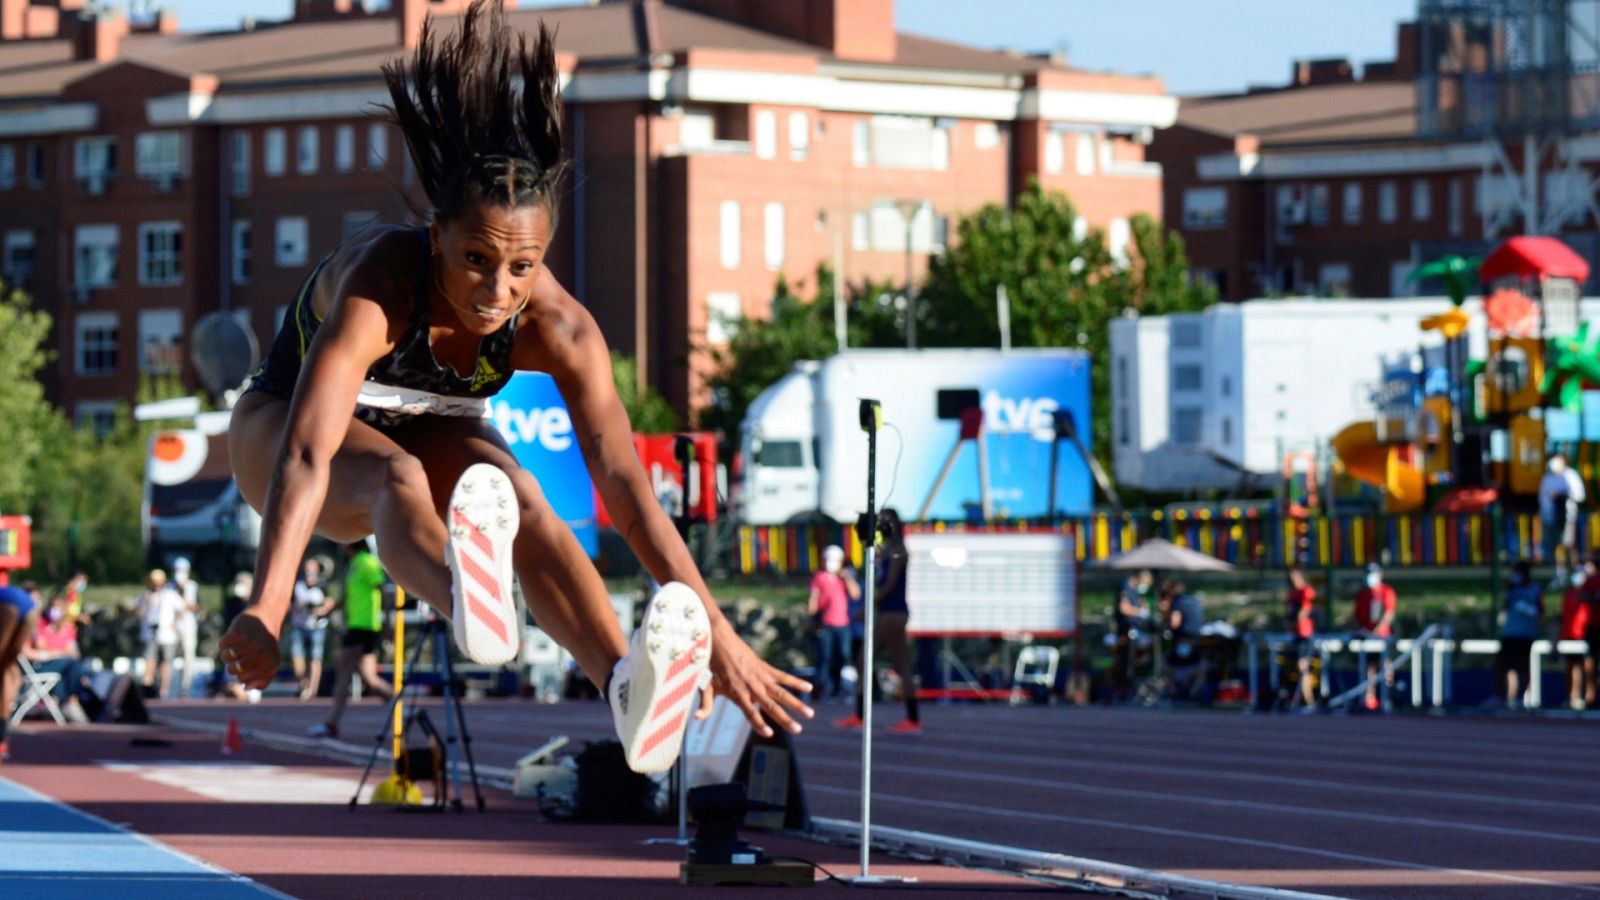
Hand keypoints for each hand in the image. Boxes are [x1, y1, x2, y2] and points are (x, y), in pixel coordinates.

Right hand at [220, 610, 280, 688]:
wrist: (267, 617)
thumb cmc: (265, 646)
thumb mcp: (270, 664)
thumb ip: (262, 681)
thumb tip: (246, 688)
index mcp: (270, 662)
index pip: (243, 679)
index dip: (241, 676)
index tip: (246, 668)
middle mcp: (261, 652)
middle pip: (233, 670)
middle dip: (231, 667)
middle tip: (238, 659)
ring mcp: (250, 641)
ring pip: (226, 658)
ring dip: (226, 655)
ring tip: (234, 650)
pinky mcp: (239, 630)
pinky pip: (222, 645)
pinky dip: (224, 643)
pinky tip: (232, 640)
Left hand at [699, 627, 813, 738]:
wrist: (718, 640)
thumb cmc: (711, 666)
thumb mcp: (706, 687)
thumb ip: (705, 705)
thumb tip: (697, 719)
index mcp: (738, 693)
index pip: (750, 713)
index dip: (759, 723)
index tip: (769, 734)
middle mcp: (752, 686)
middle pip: (772, 705)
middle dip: (786, 718)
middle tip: (799, 730)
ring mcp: (761, 676)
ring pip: (782, 693)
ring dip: (796, 703)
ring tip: (810, 714)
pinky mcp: (765, 667)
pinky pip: (783, 676)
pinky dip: (796, 682)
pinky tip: (809, 688)